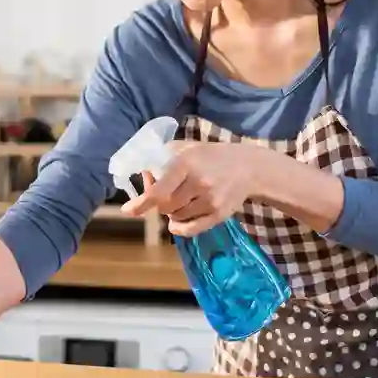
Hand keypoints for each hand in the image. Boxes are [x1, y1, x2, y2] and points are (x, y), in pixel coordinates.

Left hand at [120, 141, 264, 237]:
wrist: (249, 167)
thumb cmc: (210, 156)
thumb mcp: (186, 148)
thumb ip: (162, 157)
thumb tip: (142, 174)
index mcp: (185, 164)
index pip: (159, 191)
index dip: (141, 203)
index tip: (128, 210)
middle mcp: (198, 183)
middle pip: (165, 206)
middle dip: (159, 203)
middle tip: (163, 195)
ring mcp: (210, 201)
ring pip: (176, 217)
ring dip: (172, 212)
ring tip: (181, 199)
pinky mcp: (219, 215)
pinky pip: (192, 230)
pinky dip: (180, 228)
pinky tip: (176, 224)